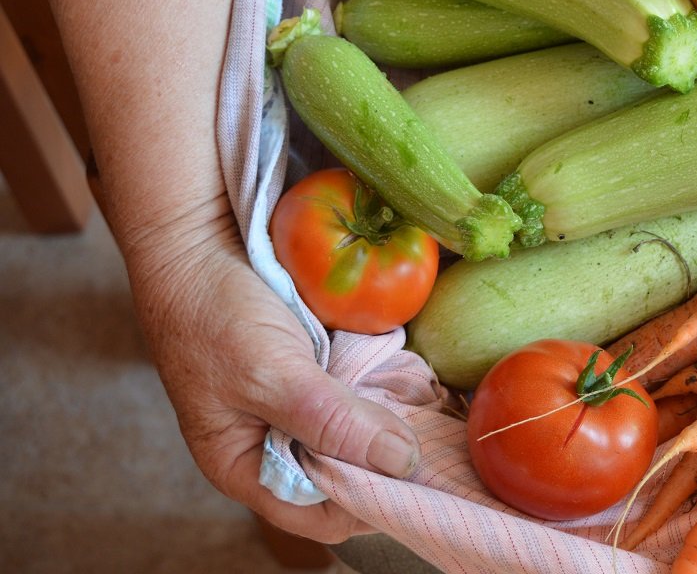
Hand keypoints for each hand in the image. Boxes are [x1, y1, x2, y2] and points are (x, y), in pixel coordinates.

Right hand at [127, 210, 420, 541]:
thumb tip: (401, 463)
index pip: (322, 516)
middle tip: (441, 439)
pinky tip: (416, 374)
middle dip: (391, 461)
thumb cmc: (211, 313)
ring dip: (396, 420)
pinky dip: (388, 383)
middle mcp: (277, 443)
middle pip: (349, 475)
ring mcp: (301, 404)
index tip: (420, 477)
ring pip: (361, 432)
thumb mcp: (270, 373)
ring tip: (436, 408)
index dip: (371, 503)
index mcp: (248, 466)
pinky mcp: (319, 367)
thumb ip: (331, 422)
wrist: (195, 240)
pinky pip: (362, 390)